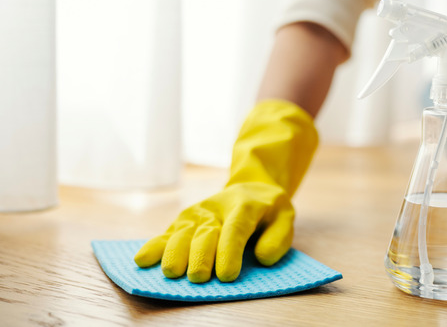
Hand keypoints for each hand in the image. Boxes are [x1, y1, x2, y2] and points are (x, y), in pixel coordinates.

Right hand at [134, 100, 317, 281]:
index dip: (230, 251)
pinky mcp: (183, 221)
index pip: (236, 229)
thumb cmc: (269, 210)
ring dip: (175, 253)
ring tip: (172, 273)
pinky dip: (154, 247)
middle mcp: (216, 208)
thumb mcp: (285, 218)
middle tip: (198, 278)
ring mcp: (197, 213)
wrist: (251, 187)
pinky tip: (143, 260)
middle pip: (206, 233)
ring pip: (183, 233)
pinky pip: (167, 234)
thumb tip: (263, 258)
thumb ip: (278, 238)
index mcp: (244, 206)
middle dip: (200, 256)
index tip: (227, 275)